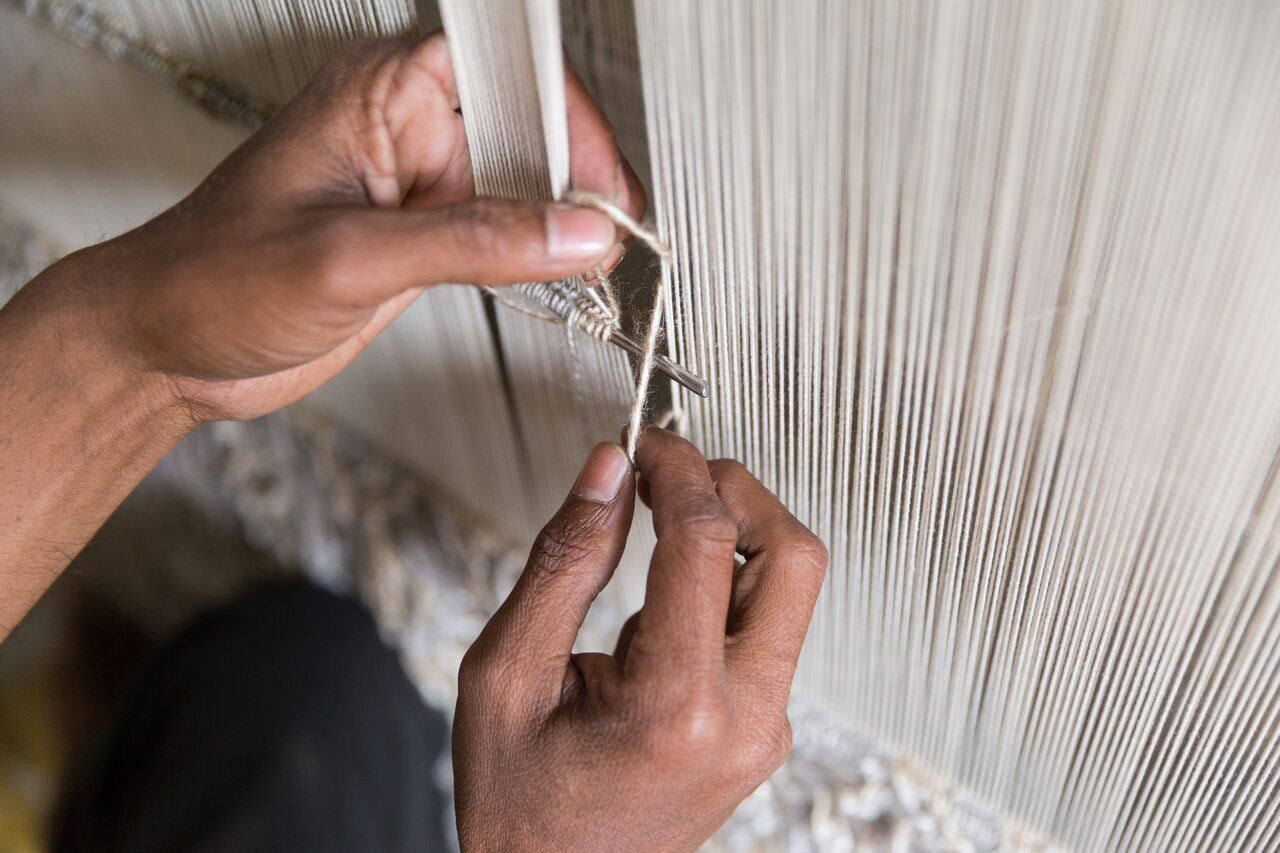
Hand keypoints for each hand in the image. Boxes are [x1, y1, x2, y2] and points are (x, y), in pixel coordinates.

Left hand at [50, 33, 642, 422]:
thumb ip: (471, 243)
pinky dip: (538, 259)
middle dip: (576, 178)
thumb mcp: (349, 258)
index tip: (600, 186)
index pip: (503, 73)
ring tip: (595, 262)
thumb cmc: (212, 277)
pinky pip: (501, 236)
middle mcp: (404, 129)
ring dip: (563, 223)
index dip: (564, 121)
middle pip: (527, 128)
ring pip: (523, 186)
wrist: (167, 349)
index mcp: (378, 92)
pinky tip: (559, 280)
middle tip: (607, 235)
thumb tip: (573, 234)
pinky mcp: (422, 241)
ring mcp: (417, 187)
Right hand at [452, 427, 827, 850]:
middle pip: (793, 555)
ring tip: (662, 520)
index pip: (706, 540)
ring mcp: (764, 728)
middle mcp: (744, 719)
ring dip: (738, 531)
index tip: (641, 442)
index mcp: (677, 707)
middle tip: (672, 471)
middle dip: (735, 490)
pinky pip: (769, 624)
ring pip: (793, 586)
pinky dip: (729, 578)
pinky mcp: (762, 728)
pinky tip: (666, 586)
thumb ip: (564, 562)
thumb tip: (607, 472)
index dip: (675, 467)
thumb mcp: (505, 674)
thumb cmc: (522, 805)